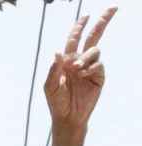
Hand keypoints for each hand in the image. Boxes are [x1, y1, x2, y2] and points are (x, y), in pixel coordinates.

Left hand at [45, 7, 115, 129]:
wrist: (67, 117)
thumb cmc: (56, 101)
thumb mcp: (50, 86)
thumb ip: (53, 69)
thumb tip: (57, 52)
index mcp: (67, 60)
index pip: (74, 39)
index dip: (80, 26)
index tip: (86, 15)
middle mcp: (80, 61)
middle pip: (93, 36)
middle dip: (102, 22)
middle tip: (112, 8)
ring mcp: (91, 68)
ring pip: (94, 51)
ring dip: (85, 56)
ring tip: (76, 68)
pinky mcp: (99, 77)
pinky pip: (98, 64)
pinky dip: (90, 67)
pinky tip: (83, 75)